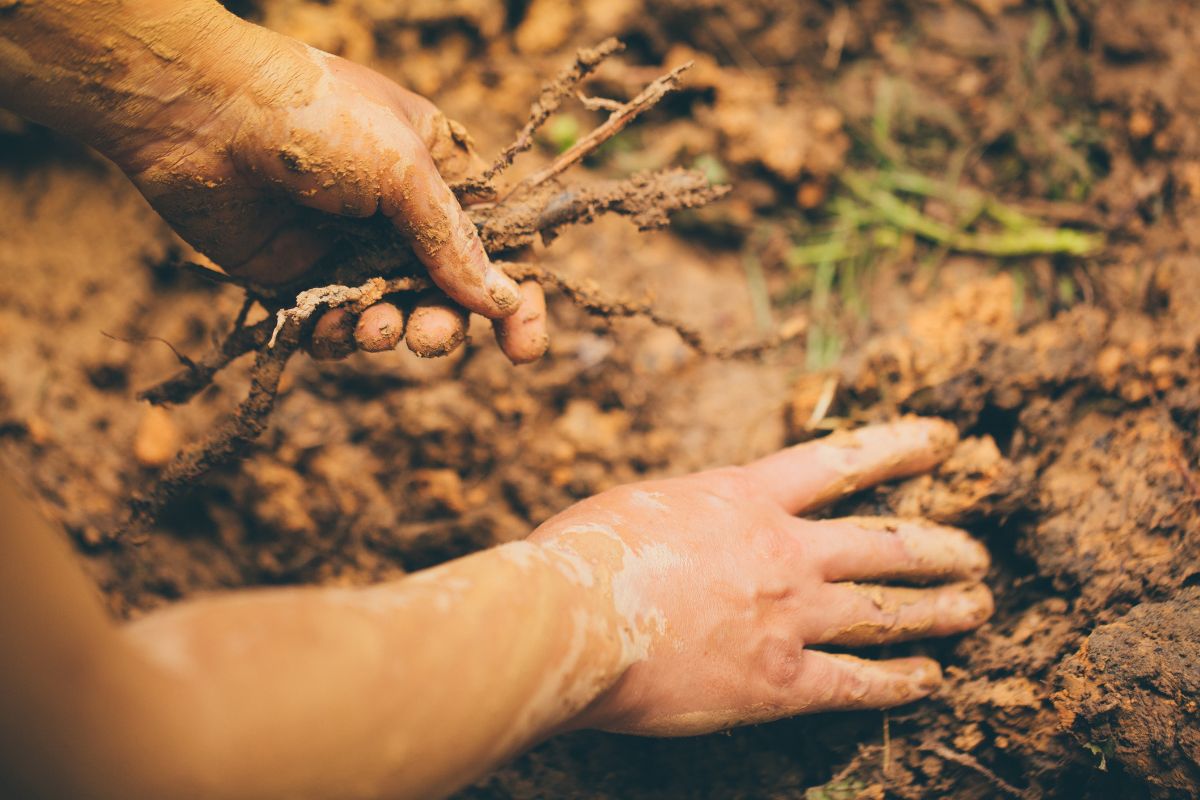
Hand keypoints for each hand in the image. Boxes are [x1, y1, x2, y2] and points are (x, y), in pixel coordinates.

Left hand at [112, 23, 548, 363]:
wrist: (199, 113)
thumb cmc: (314, 117)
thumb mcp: (402, 168)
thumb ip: (451, 241)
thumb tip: (502, 301)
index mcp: (437, 176)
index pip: (493, 248)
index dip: (514, 300)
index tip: (525, 349)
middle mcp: (398, 217)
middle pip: (446, 296)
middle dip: (442, 325)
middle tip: (427, 336)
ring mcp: (348, 250)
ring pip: (392, 317)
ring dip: (389, 332)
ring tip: (371, 326)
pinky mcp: (299, 278)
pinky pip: (335, 327)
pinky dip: (339, 337)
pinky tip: (330, 327)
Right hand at [529, 418, 992, 735]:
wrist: (574, 614)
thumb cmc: (585, 553)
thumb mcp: (640, 504)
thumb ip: (686, 512)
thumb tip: (686, 523)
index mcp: (746, 497)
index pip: (840, 463)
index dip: (897, 449)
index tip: (942, 443)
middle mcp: (783, 550)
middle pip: (884, 541)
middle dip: (939, 546)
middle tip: (976, 551)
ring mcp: (788, 615)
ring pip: (885, 609)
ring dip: (939, 609)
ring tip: (977, 606)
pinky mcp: (777, 680)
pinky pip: (855, 682)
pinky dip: (899, 681)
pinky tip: (929, 680)